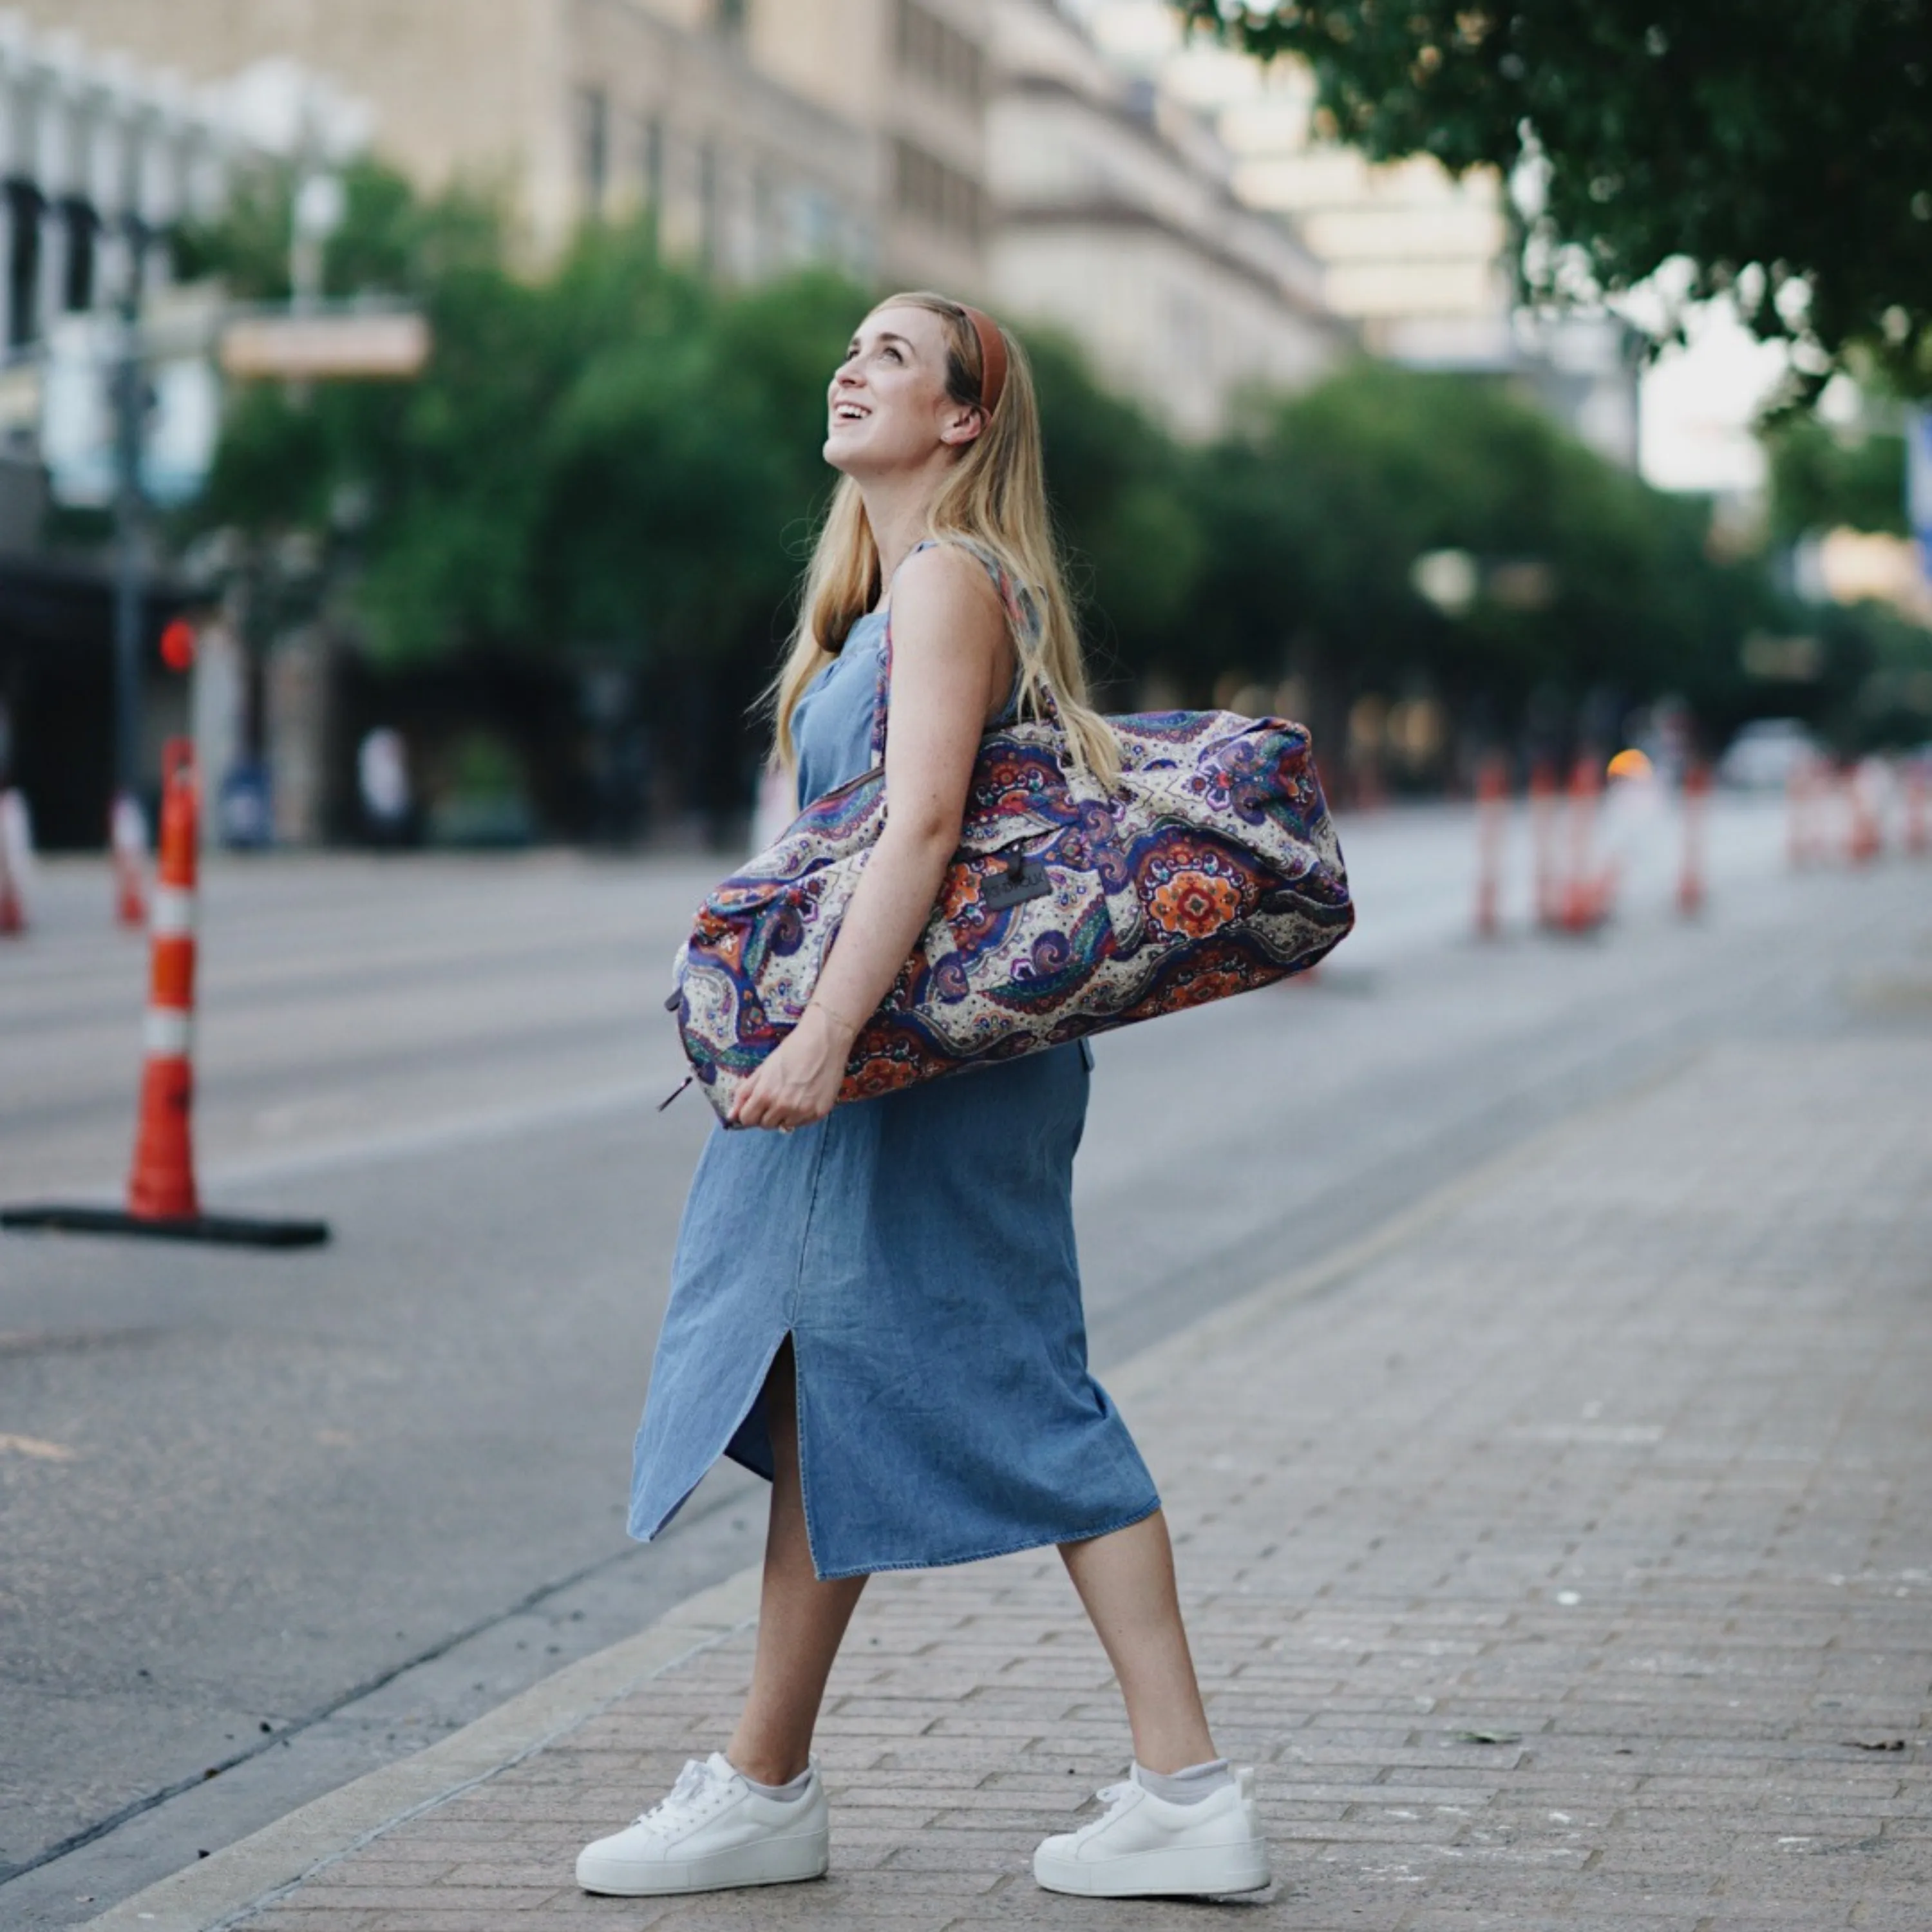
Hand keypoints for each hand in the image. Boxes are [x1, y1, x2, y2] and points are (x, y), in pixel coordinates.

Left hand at [729, 1004, 853, 1130]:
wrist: (824, 1040)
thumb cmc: (791, 1050)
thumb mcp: (763, 1068)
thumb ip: (744, 1092)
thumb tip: (730, 1115)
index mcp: (765, 1094)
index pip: (747, 1119)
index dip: (749, 1112)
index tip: (756, 1104)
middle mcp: (783, 1106)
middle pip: (765, 1125)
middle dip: (766, 1114)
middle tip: (776, 1096)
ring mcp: (802, 1111)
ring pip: (784, 1126)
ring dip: (784, 1115)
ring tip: (792, 1095)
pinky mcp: (819, 1112)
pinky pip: (803, 1123)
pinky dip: (801, 1114)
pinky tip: (805, 1096)